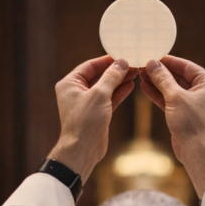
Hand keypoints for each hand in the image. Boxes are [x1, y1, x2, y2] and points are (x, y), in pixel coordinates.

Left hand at [49, 56, 136, 178]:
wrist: (82, 150)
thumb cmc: (85, 122)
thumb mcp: (100, 94)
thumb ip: (111, 77)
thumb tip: (121, 63)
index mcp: (70, 84)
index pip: (90, 66)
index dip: (107, 60)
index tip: (122, 56)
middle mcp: (76, 92)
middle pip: (98, 76)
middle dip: (115, 71)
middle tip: (132, 64)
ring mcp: (86, 103)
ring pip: (105, 87)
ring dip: (119, 81)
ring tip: (135, 73)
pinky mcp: (96, 113)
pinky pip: (108, 99)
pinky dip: (118, 93)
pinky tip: (130, 86)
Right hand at [140, 55, 204, 195]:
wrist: (196, 151)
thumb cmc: (191, 124)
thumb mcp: (175, 97)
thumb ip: (163, 79)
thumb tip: (153, 63)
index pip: (188, 66)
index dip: (170, 61)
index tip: (154, 56)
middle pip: (180, 77)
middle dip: (161, 73)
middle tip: (144, 65)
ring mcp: (195, 104)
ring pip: (174, 89)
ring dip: (158, 83)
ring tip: (141, 75)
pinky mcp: (186, 114)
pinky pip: (172, 100)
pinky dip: (160, 95)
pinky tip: (145, 88)